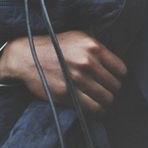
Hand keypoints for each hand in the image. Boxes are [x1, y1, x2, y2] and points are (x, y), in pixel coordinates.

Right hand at [0, 31, 126, 114]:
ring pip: (106, 99)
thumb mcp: (78, 37)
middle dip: (112, 90)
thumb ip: (97, 48)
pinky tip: (94, 108)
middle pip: (115, 86)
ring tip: (101, 101)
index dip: (118, 77)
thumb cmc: (54, 46)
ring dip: (105, 102)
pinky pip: (92, 108)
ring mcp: (76, 79)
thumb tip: (114, 65)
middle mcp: (87, 62)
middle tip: (106, 91)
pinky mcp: (67, 94)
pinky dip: (97, 111)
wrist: (26, 55)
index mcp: (93, 46)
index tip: (113, 79)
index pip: (120, 70)